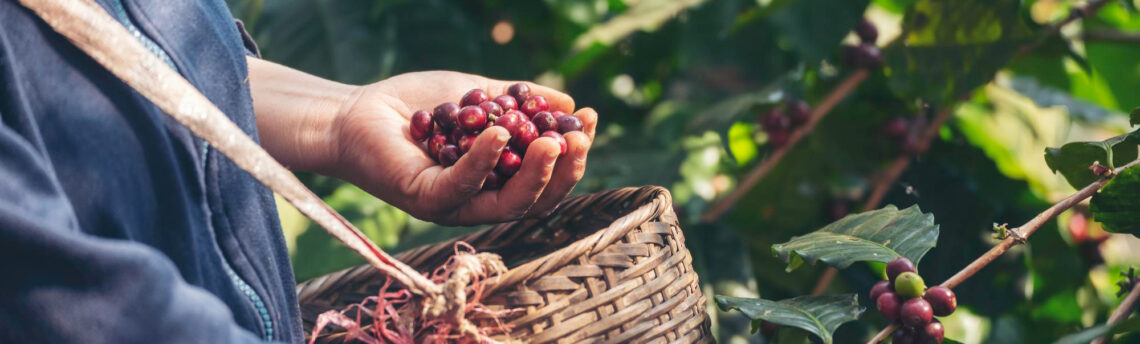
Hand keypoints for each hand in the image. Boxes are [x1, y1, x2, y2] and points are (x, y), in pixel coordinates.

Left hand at [328, 71, 596, 224]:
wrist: (358, 110)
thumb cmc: (418, 106)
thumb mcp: (479, 96)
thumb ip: (520, 100)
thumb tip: (568, 101)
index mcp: (497, 181)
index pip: (546, 177)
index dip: (572, 153)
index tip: (589, 119)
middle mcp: (480, 200)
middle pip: (536, 199)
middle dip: (564, 170)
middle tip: (579, 138)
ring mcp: (454, 205)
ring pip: (508, 205)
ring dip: (537, 175)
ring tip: (554, 142)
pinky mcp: (425, 199)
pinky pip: (462, 186)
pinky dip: (484, 160)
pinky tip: (501, 133)